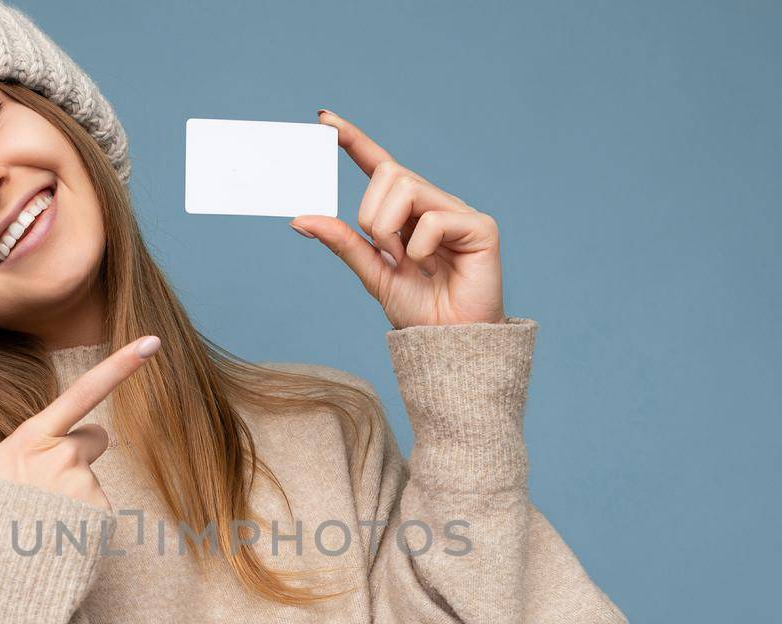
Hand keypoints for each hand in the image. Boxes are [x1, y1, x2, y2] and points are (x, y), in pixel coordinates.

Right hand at [0, 336, 160, 512]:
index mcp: (32, 441)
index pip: (83, 393)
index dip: (120, 366)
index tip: (151, 343)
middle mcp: (66, 460)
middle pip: (94, 437)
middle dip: (76, 451)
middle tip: (39, 486)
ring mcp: (87, 490)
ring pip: (92, 476)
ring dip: (74, 491)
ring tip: (41, 520)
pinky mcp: (102, 519)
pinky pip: (99, 507)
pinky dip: (83, 520)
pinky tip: (56, 537)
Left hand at [290, 109, 505, 329]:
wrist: (448, 344)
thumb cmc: (418, 309)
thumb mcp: (372, 273)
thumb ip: (342, 243)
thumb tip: (300, 218)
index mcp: (406, 212)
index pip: (378, 164)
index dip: (353, 139)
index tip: (324, 120)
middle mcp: (432, 203)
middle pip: (389, 173)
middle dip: (373, 216)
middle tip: (385, 254)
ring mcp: (458, 212)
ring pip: (407, 187)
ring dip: (391, 231)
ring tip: (406, 262)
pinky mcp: (480, 226)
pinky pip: (433, 219)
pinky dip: (419, 248)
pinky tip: (429, 268)